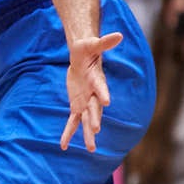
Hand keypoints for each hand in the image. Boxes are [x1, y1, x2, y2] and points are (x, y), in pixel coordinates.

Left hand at [61, 32, 121, 151]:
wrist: (82, 57)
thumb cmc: (87, 49)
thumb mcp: (91, 44)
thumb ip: (103, 42)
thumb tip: (119, 34)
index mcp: (97, 80)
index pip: (101, 87)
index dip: (102, 93)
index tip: (106, 101)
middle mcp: (94, 94)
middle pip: (95, 108)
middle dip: (95, 118)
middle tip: (96, 129)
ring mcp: (86, 102)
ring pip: (87, 120)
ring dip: (88, 133)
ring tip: (92, 149)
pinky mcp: (77, 105)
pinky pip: (73, 121)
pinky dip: (68, 133)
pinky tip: (64, 146)